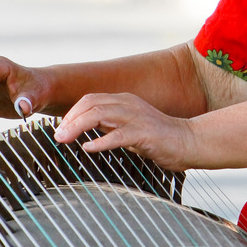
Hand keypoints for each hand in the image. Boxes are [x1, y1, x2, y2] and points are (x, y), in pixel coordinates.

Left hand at [54, 92, 196, 171]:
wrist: (189, 141)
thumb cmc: (158, 139)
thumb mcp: (128, 128)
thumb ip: (109, 126)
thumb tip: (85, 130)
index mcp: (124, 101)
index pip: (90, 99)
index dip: (72, 112)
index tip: (60, 128)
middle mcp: (128, 104)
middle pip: (91, 103)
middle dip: (70, 119)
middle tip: (57, 135)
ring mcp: (136, 117)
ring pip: (100, 114)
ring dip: (78, 126)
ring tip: (65, 139)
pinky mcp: (145, 133)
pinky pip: (118, 135)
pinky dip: (100, 141)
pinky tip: (88, 147)